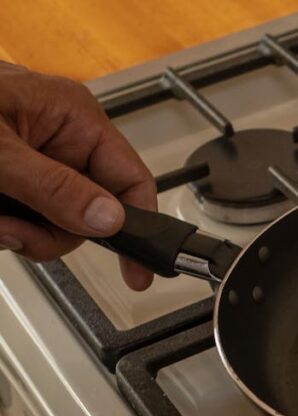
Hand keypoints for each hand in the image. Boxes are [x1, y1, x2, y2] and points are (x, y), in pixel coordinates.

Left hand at [0, 61, 154, 289]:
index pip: (131, 179)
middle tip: (12, 231)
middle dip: (49, 232)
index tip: (137, 271)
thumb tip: (108, 218)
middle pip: (90, 211)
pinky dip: (3, 225)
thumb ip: (54, 189)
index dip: (138, 226)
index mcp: (72, 117)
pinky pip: (24, 218)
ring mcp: (34, 160)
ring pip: (54, 222)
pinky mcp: (10, 179)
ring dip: (18, 231)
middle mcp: (60, 138)